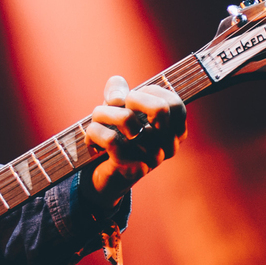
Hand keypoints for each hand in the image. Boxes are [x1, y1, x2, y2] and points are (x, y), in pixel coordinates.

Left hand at [85, 75, 186, 208]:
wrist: (103, 178)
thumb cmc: (115, 137)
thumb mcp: (117, 109)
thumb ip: (118, 91)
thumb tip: (118, 86)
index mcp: (174, 131)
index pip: (173, 103)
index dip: (149, 93)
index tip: (132, 98)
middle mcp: (169, 146)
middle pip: (159, 109)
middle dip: (129, 98)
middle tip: (115, 107)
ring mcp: (152, 159)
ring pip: (126, 120)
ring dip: (101, 114)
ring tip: (95, 122)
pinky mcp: (130, 169)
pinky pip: (110, 139)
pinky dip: (93, 132)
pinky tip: (92, 140)